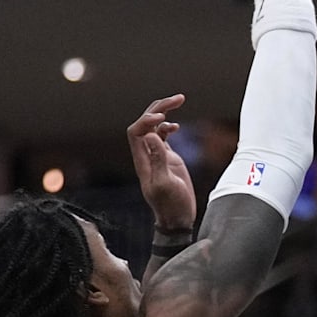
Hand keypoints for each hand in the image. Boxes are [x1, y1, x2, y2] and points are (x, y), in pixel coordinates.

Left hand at [126, 94, 196, 230]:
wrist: (177, 218)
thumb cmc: (171, 204)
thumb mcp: (166, 183)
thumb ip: (158, 159)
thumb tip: (152, 135)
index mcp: (142, 160)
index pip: (137, 131)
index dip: (147, 121)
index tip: (165, 118)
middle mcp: (146, 154)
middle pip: (145, 124)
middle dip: (158, 109)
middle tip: (178, 98)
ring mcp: (156, 155)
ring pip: (154, 127)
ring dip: (164, 112)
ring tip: (180, 100)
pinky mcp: (167, 158)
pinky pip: (163, 136)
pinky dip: (169, 126)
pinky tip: (177, 125)